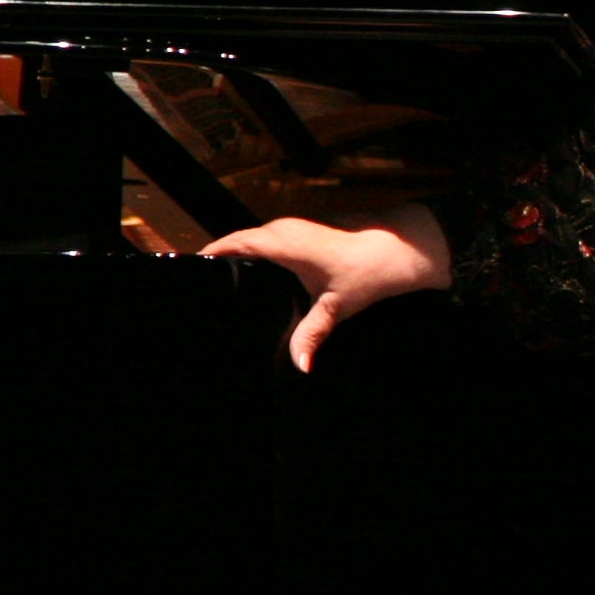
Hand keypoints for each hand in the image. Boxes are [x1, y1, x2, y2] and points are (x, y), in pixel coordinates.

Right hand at [200, 205, 452, 371]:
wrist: (405, 245)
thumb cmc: (370, 269)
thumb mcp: (337, 306)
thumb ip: (312, 334)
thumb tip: (299, 366)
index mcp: (280, 241)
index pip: (230, 244)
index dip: (209, 256)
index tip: (190, 274)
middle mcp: (283, 229)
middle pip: (238, 243)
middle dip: (220, 263)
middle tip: (203, 293)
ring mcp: (295, 228)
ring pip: (256, 243)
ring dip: (240, 260)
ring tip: (223, 290)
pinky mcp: (306, 234)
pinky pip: (272, 243)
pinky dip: (260, 259)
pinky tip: (258, 284)